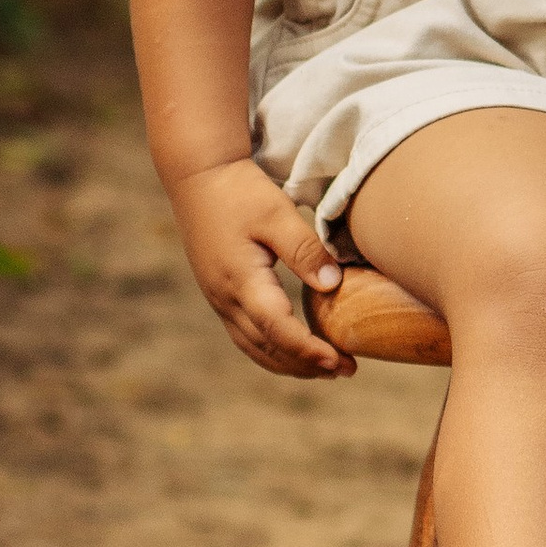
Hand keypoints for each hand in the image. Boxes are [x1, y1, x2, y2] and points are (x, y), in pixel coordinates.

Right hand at [167, 158, 354, 379]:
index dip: (308, 350)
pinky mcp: (219, 293)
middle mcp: (225, 298)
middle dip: (306, 365)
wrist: (198, 176)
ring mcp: (219, 298)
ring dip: (289, 363)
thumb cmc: (240, 191)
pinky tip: (294, 350)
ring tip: (326, 369)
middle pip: (267, 347)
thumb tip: (332, 284)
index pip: (277, 328)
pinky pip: (246, 335)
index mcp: (240, 280)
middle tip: (346, 370)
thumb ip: (304, 249)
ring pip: (254, 347)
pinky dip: (272, 350)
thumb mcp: (277, 213)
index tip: (339, 361)